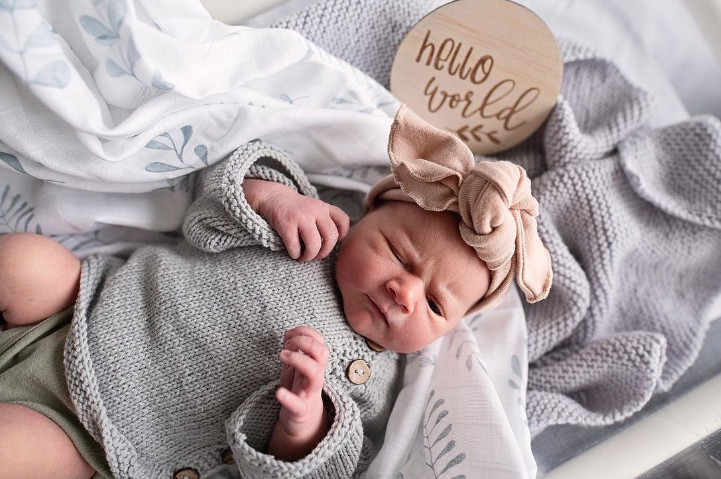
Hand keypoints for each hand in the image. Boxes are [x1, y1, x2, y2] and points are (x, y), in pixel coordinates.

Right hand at [244, 179, 349, 261]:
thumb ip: (324, 220)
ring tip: (305, 258)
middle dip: (325, 252)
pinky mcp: (287, 225)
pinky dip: (295, 254)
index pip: (343, 220)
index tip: (332, 241)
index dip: (342, 235)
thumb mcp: (314, 208)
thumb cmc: (295, 209)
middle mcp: (315, 211)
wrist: (273, 197)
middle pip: (331, 237)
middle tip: (317, 256)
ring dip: (310, 256)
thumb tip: (331, 245)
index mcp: (324, 207)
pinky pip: (295, 247)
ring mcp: (301, 217)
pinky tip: (294, 253)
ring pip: (314, 244)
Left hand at [267, 326, 329, 460]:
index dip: (305, 332)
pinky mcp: (300, 410)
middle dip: (304, 342)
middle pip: (322, 353)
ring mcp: (309, 393)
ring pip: (316, 373)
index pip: (320, 342)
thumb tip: (289, 333)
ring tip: (282, 356)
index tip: (288, 337)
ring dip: (299, 360)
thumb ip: (294, 350)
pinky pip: (298, 404)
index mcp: (315, 364)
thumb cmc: (297, 389)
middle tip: (286, 346)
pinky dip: (288, 398)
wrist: (301, 420)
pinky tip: (279, 393)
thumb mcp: (295, 367)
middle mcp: (316, 376)